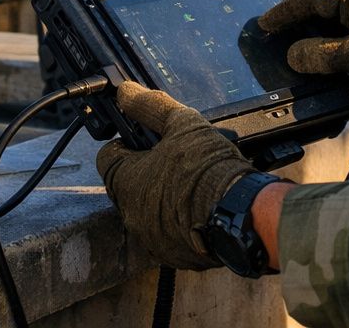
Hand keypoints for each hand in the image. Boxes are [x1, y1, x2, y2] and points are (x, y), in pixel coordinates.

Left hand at [95, 82, 254, 269]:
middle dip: (146, 171)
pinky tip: (199, 207)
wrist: (241, 213)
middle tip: (173, 159)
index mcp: (125, 181)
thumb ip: (149, 106)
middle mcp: (130, 214)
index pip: (107, 157)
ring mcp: (150, 238)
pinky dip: (178, 221)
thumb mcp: (182, 124)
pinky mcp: (173, 255)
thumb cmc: (208, 169)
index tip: (144, 140)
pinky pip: (167, 233)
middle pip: (128, 185)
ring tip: (190, 183)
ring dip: (161, 198)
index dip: (125, 143)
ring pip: (147, 211)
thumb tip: (126, 92)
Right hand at [258, 0, 348, 89]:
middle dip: (297, 22)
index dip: (286, 11)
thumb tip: (294, 55)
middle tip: (273, 36)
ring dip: (313, 37)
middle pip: (319, 8)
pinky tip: (318, 62)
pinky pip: (342, 37)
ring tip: (291, 50)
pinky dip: (328, 48)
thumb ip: (323, 54)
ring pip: (330, 24)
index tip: (265, 23)